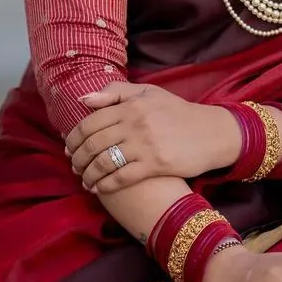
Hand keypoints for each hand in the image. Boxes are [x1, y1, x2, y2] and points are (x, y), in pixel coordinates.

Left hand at [65, 82, 237, 194]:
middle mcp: (135, 123)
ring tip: (85, 181)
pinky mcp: (155, 164)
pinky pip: (122, 177)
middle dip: (78, 159)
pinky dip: (105, 185)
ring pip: (104, 162)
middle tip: (75, 167)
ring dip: (89, 175)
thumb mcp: (148, 94)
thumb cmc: (177, 113)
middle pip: (93, 143)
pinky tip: (99, 188)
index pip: (90, 122)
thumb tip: (84, 99)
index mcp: (130, 104)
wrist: (211, 132)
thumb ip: (115, 92)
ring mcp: (145, 145)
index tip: (70, 148)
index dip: (75, 138)